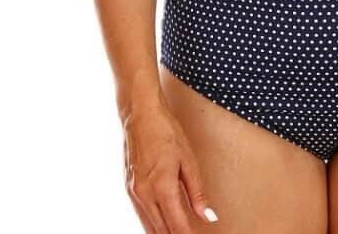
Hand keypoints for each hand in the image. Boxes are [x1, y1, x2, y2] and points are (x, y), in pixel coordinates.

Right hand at [123, 99, 219, 230]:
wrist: (140, 115)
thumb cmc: (166, 132)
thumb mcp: (188, 159)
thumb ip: (197, 191)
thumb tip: (208, 216)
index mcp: (162, 187)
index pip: (177, 226)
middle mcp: (145, 194)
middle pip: (161, 231)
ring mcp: (134, 193)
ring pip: (149, 227)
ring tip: (179, 233)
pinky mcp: (129, 188)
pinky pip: (142, 215)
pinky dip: (153, 225)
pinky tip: (162, 226)